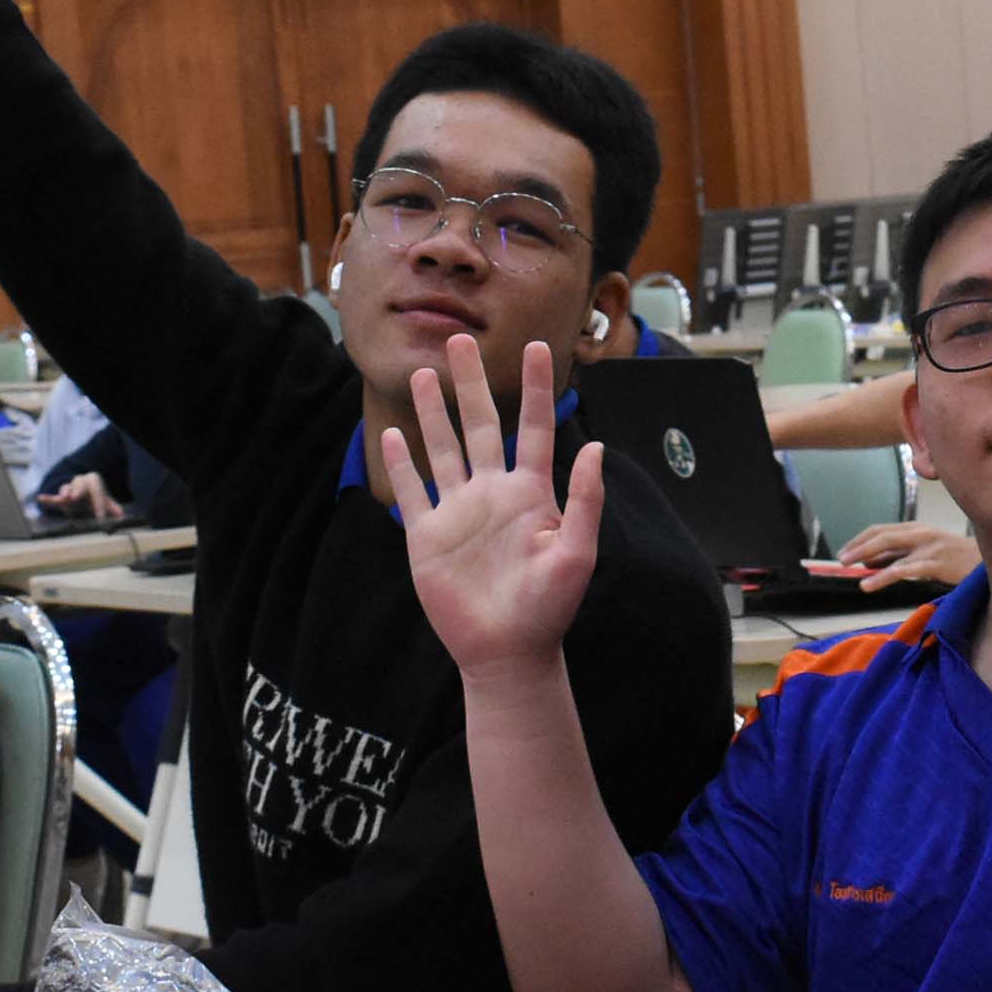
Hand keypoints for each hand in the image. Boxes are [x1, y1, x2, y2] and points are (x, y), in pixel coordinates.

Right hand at [46, 471, 120, 521]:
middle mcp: (80, 482)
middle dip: (77, 491)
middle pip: (79, 485)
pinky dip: (47, 499)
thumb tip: (120, 514)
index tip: (101, 517)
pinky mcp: (61, 498)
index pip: (97, 491)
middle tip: (74, 497)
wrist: (82, 491)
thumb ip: (112, 507)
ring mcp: (69, 489)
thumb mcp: (105, 500)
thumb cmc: (95, 496)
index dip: (99, 503)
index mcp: (93, 480)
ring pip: (66, 488)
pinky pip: (53, 498)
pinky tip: (40, 498)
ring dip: (64, 493)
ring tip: (63, 498)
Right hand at [383, 335, 605, 675]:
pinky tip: (394, 434)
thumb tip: (597, 447)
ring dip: (432, 412)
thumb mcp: (576, 554)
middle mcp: (493, 493)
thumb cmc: (549, 609)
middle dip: (471, 383)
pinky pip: (413, 491)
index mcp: (531, 493)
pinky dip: (403, 463)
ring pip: (443, 449)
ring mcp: (458, 512)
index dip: (534, 388)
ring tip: (423, 373)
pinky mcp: (428, 536)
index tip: (538, 346)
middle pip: (480, 424)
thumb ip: (585, 502)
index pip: (534, 427)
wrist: (507, 652)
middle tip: (458, 340)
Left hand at [807, 521, 978, 592]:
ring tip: (849, 569)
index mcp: (918, 529)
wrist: (989, 564)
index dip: (860, 539)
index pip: (882, 529)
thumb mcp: (927, 552)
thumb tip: (870, 560)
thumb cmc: (959, 560)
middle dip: (858, 545)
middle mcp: (922, 533)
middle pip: (883, 535)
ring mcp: (930, 547)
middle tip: (841, 558)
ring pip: (891, 550)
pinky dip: (882, 577)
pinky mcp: (937, 563)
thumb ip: (902, 554)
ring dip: (866, 558)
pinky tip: (869, 584)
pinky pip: (904, 570)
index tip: (844, 550)